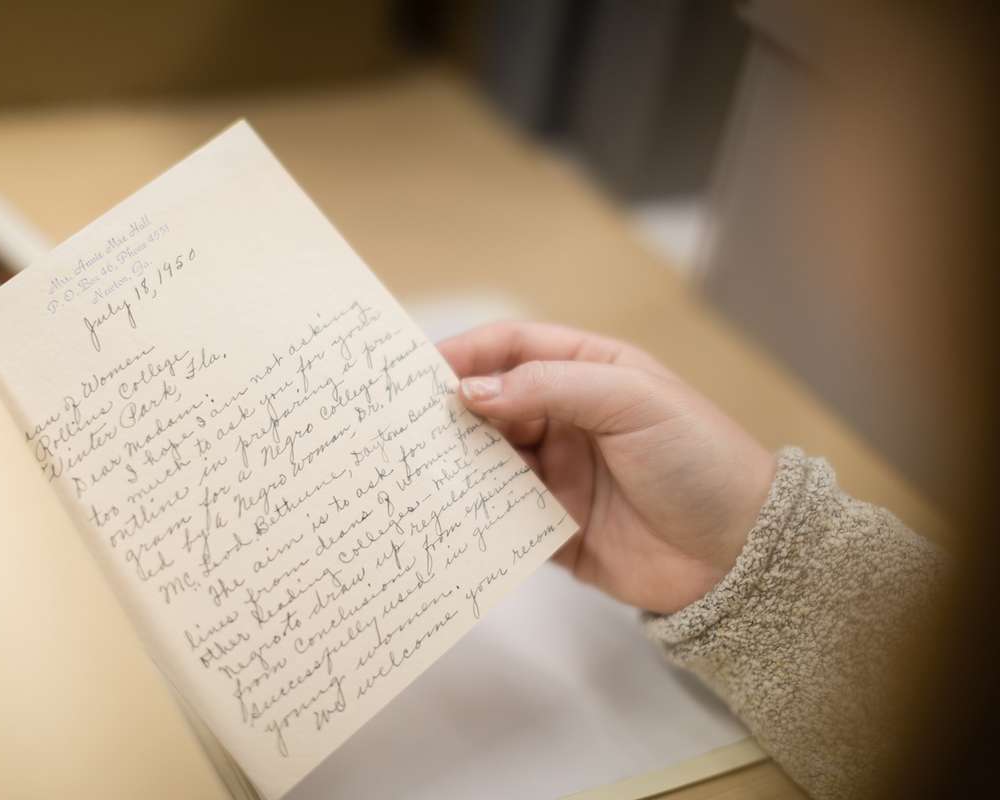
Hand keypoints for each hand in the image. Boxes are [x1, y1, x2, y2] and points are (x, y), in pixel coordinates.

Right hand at [437, 322, 775, 614]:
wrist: (743, 555)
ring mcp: (559, 475)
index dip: (468, 353)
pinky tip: (446, 512)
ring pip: (490, 460)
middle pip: (493, 404)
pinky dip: (474, 512)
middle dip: (452, 410)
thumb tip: (470, 392)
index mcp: (590, 373)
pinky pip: (501, 515)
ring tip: (417, 466)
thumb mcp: (631, 400)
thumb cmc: (698, 459)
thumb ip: (548, 387)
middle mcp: (568, 419)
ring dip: (457, 461)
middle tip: (405, 423)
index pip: (515, 348)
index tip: (421, 370)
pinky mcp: (553, 528)